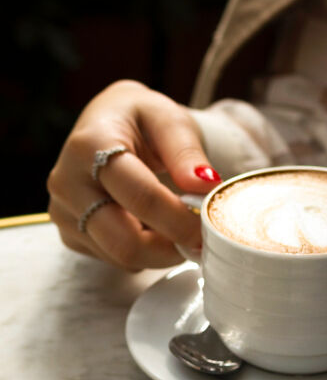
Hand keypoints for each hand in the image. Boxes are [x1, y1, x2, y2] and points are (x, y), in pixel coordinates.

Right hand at [48, 80, 220, 269]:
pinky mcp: (70, 233)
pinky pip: (114, 259)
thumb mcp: (170, 121)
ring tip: (182, 230)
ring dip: (161, 252)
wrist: (111, 122)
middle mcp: (68, 182)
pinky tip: (157, 230)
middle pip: (125, 240)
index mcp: (91, 146)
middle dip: (171, 248)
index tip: (209, 226)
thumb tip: (206, 185)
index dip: (180, 219)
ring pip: (122, 257)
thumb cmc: (143, 120)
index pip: (141, 197)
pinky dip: (145, 254)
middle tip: (201, 240)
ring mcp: (64, 211)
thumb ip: (187, 153)